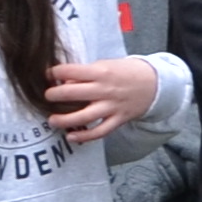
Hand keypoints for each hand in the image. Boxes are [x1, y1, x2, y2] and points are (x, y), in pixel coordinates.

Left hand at [43, 54, 158, 145]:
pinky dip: (85, 136)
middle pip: (72, 93)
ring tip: (52, 120)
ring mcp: (112, 106)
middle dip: (54, 95)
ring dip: (64, 120)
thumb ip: (85, 74)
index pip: (70, 71)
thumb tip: (64, 82)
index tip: (48, 74)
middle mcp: (105, 89)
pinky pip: (100, 131)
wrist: (154, 84)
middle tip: (47, 97)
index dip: (54, 72)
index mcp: (100, 72)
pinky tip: (71, 136)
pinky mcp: (118, 119)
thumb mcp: (106, 64)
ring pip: (84, 116)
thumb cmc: (126, 72)